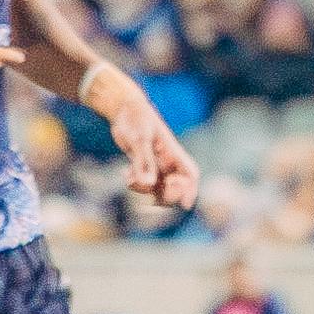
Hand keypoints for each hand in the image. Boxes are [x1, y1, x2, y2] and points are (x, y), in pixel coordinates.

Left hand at [102, 91, 199, 209]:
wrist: (123, 108)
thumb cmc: (136, 118)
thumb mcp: (139, 139)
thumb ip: (143, 162)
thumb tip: (148, 184)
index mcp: (173, 153)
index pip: (190, 176)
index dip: (190, 191)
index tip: (185, 204)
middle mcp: (167, 162)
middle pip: (176, 189)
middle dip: (166, 196)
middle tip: (149, 187)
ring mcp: (155, 165)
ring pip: (157, 190)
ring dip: (144, 191)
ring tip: (130, 178)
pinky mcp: (143, 166)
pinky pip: (143, 185)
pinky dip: (134, 184)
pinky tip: (125, 172)